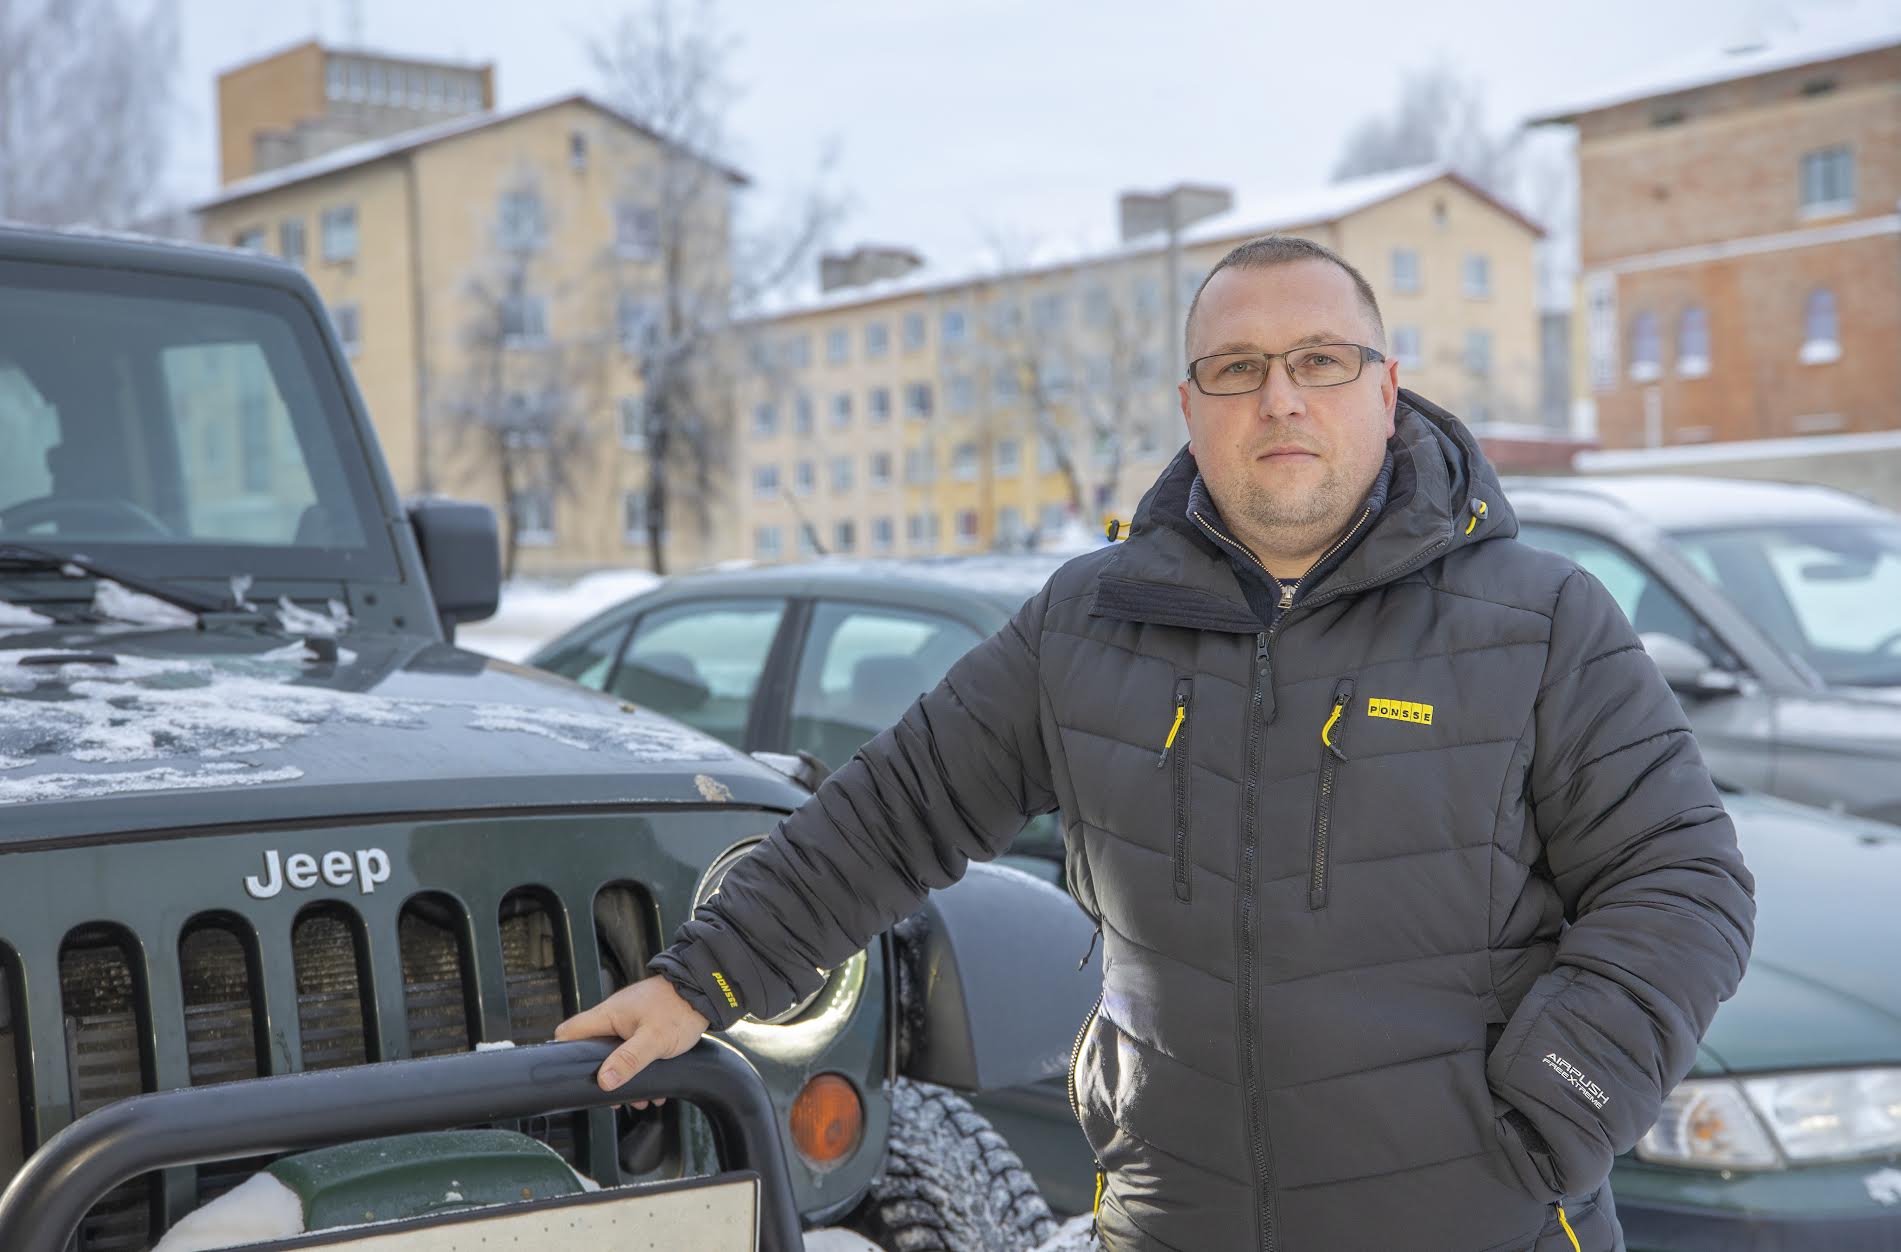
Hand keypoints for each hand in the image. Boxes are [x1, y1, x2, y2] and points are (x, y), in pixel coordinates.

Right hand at [555, 974, 710, 1108]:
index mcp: (608, 1014)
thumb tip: (603, 1081)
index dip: (563, 1053)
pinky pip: (633, 1051)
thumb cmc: (679, 1008)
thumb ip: (628, 1060)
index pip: (569, 1032)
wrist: (706, 992)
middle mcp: (615, 1016)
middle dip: (602, 1076)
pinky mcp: (645, 1025)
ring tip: (640, 1099)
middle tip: (613, 1098)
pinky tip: (654, 1087)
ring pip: (616, 1054)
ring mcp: (630, 1021)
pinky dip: (640, 1069)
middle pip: (593, 1049)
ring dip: (625, 1077)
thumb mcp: (653, 1040)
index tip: (569, 1074)